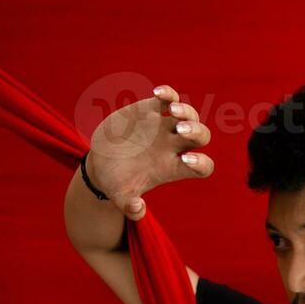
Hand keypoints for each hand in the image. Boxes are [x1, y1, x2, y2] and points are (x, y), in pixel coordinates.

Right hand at [86, 83, 213, 219]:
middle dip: (196, 131)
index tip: (185, 161)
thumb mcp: (120, 197)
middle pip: (201, 136)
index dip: (201, 164)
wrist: (101, 165)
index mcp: (173, 168)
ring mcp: (163, 128)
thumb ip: (129, 206)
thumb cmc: (116, 183)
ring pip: (189, 115)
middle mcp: (174, 147)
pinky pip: (167, 98)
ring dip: (185, 111)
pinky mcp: (149, 111)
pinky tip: (158, 94)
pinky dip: (168, 94)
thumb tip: (137, 209)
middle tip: (181, 130)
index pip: (203, 167)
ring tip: (172, 110)